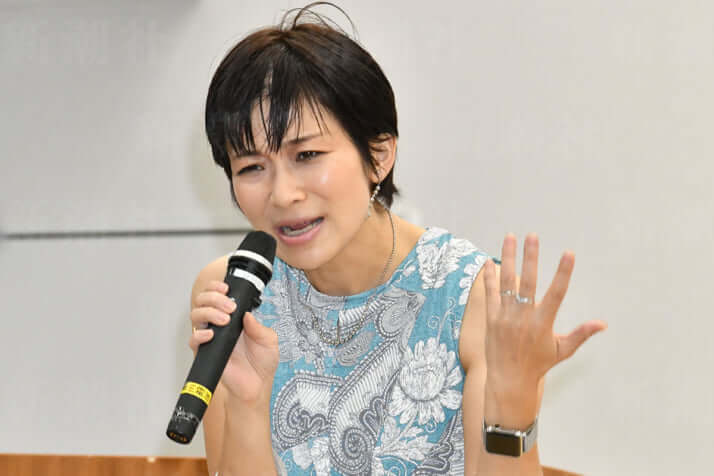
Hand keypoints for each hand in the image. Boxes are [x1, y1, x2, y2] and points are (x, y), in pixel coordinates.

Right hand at [190, 280, 278, 403]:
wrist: (256, 385)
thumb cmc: (262, 363)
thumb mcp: (269, 340)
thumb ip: (259, 327)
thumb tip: (247, 315)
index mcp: (235, 317)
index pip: (218, 295)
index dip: (217, 288)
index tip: (225, 288)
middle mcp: (220, 324)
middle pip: (203, 301)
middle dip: (213, 297)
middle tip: (229, 306)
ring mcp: (211, 337)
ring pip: (196, 315)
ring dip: (208, 312)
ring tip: (224, 319)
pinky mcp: (205, 352)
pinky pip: (193, 339)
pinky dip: (200, 334)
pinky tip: (212, 334)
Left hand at [482, 233, 606, 399]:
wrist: (509, 380)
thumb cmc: (538, 364)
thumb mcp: (562, 350)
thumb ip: (581, 334)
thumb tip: (603, 323)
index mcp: (543, 323)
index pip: (557, 293)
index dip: (563, 273)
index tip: (569, 253)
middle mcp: (523, 317)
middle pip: (528, 281)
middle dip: (531, 257)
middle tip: (533, 236)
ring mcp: (505, 316)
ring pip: (506, 282)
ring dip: (508, 258)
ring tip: (510, 236)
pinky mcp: (491, 318)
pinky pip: (491, 293)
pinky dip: (490, 277)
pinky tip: (489, 260)